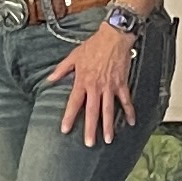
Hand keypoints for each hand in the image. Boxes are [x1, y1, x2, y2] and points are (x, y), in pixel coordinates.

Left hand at [49, 23, 136, 142]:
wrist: (113, 37)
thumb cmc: (94, 45)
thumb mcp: (74, 56)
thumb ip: (62, 69)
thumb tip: (50, 79)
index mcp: (82, 81)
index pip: (74, 102)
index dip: (69, 116)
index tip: (65, 129)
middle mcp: (96, 87)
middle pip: (92, 111)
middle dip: (90, 128)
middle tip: (89, 143)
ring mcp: (110, 86)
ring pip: (108, 110)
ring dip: (108, 125)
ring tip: (108, 139)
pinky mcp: (122, 84)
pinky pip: (125, 100)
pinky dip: (129, 111)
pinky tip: (131, 122)